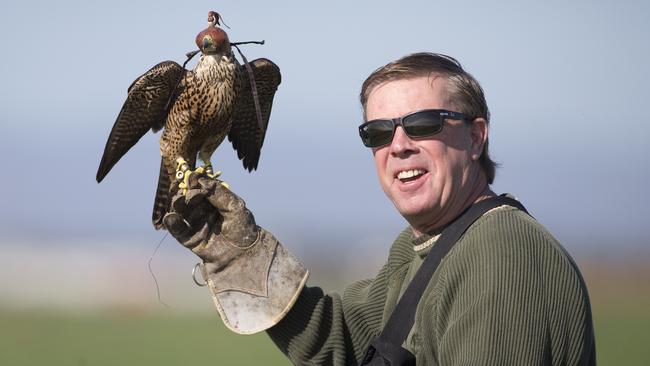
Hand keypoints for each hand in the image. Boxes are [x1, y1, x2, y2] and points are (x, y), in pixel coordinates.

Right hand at [162, 172, 308, 334]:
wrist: (245, 256)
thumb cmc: (243, 229)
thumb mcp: (235, 206)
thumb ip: (218, 193)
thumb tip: (200, 179)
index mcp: (216, 201)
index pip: (201, 188)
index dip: (195, 182)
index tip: (190, 178)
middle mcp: (204, 211)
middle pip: (189, 197)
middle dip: (183, 192)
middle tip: (181, 189)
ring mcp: (196, 224)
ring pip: (181, 211)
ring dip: (177, 204)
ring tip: (178, 201)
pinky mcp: (190, 239)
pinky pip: (178, 229)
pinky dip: (172, 223)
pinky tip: (171, 217)